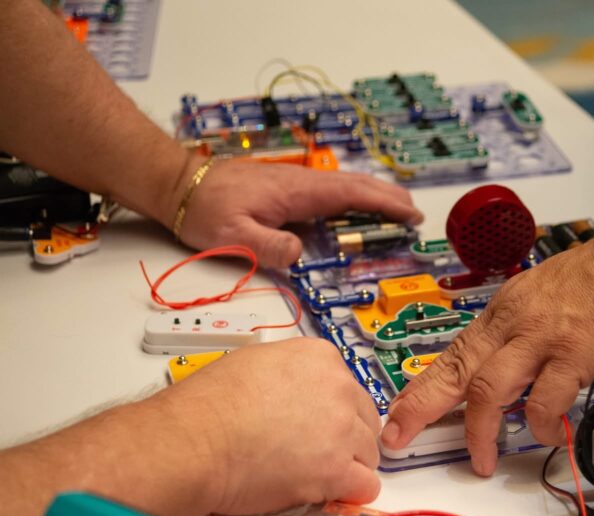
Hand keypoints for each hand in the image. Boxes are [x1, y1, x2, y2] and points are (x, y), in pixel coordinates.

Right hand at [152, 337, 382, 513]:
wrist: (195, 441)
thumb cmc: (209, 405)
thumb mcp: (254, 363)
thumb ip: (290, 375)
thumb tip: (294, 391)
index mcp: (319, 358)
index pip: (349, 389)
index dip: (334, 413)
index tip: (316, 426)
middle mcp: (339, 388)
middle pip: (365, 421)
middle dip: (346, 439)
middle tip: (314, 454)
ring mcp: (342, 430)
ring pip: (368, 454)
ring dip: (348, 466)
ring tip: (312, 475)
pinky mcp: (337, 470)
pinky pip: (365, 486)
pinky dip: (349, 493)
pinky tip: (325, 493)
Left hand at [175, 160, 423, 266]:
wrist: (179, 184)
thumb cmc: (204, 209)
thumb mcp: (233, 237)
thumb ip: (269, 246)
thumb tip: (299, 253)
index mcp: (295, 192)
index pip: (350, 194)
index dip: (383, 203)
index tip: (409, 214)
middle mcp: (300, 183)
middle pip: (354, 186)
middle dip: (387, 197)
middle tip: (414, 213)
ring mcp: (293, 183)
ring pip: (343, 186)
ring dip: (372, 196)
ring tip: (395, 209)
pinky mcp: (284, 189)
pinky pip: (328, 192)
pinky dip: (351, 198)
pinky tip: (355, 208)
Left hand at [380, 223, 593, 475]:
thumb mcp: (540, 301)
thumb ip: (518, 337)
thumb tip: (502, 375)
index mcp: (502, 314)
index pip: (450, 356)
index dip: (419, 389)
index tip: (396, 417)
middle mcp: (513, 325)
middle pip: (456, 371)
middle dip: (422, 408)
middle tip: (400, 438)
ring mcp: (542, 338)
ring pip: (490, 388)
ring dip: (480, 430)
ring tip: (482, 460)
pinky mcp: (576, 352)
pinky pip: (547, 398)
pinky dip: (541, 424)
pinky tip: (547, 435)